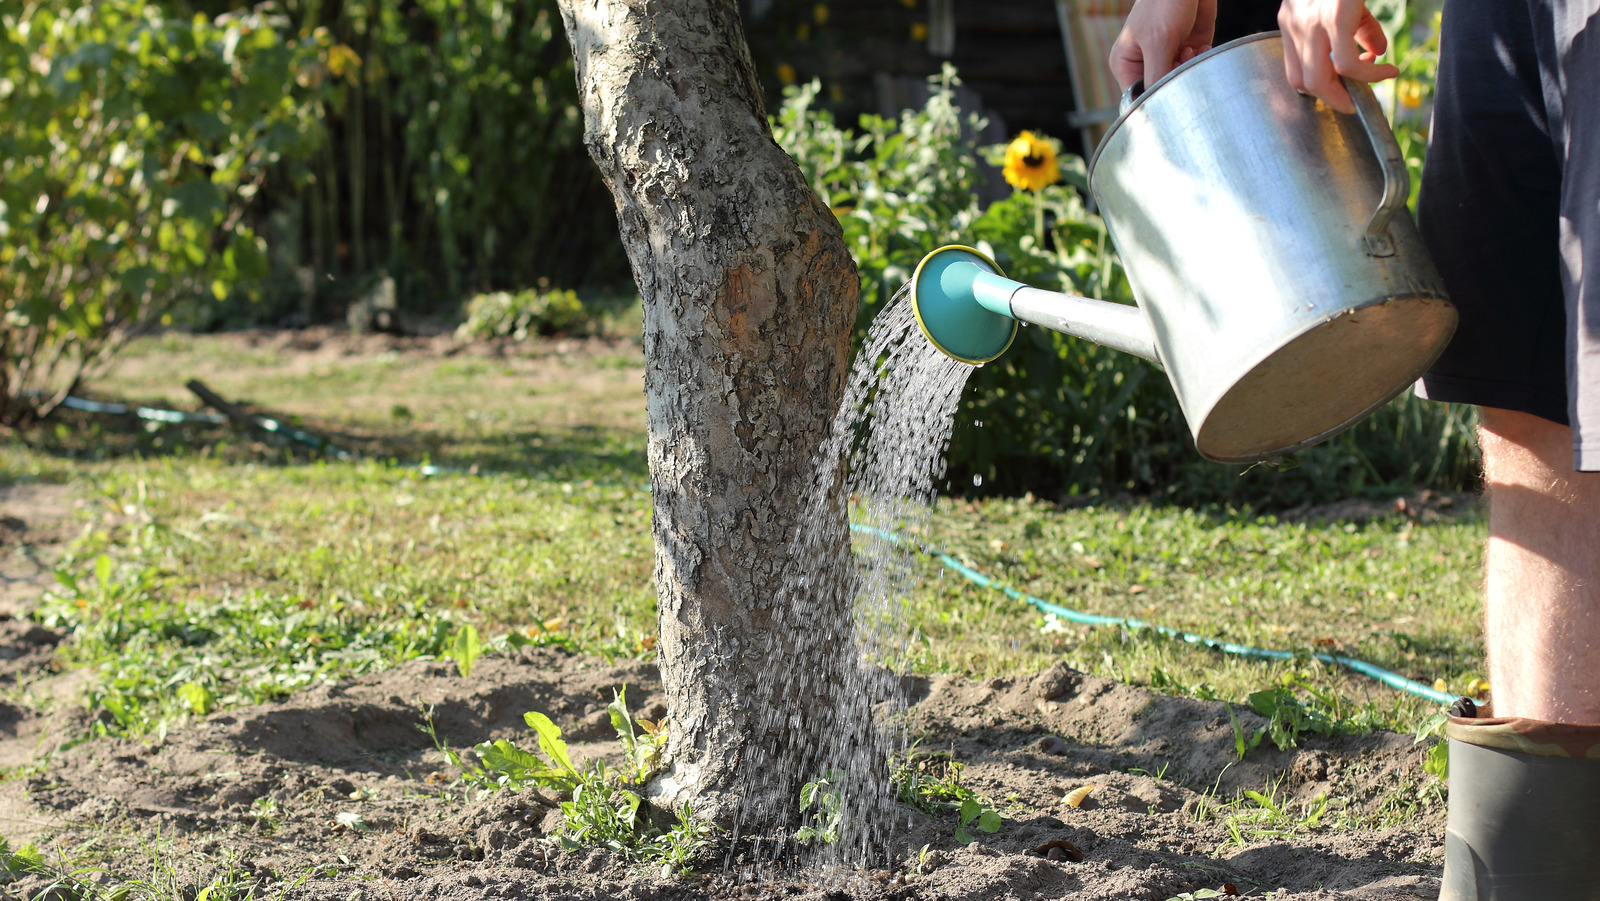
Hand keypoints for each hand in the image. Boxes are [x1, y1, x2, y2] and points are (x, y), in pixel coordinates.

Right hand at [1108, 0, 1217, 90]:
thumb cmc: (1164, 2)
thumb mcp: (1158, 42)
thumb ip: (1156, 76)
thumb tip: (1157, 107)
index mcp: (1125, 63)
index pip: (1136, 96)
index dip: (1153, 98)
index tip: (1171, 91)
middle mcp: (1144, 62)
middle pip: (1160, 90)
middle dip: (1175, 80)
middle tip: (1181, 61)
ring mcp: (1167, 55)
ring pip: (1180, 80)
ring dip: (1190, 69)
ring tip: (1191, 51)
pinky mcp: (1187, 48)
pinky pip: (1196, 67)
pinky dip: (1202, 60)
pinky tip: (1201, 47)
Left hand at [1278, 0, 1399, 112]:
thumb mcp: (1349, 3)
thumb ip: (1359, 27)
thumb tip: (1376, 53)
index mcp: (1292, 20)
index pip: (1296, 71)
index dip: (1322, 88)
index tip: (1347, 87)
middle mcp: (1294, 23)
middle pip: (1303, 83)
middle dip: (1335, 98)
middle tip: (1360, 98)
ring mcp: (1310, 22)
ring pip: (1320, 81)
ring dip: (1351, 92)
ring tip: (1381, 79)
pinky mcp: (1334, 17)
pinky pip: (1347, 65)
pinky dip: (1369, 76)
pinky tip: (1389, 71)